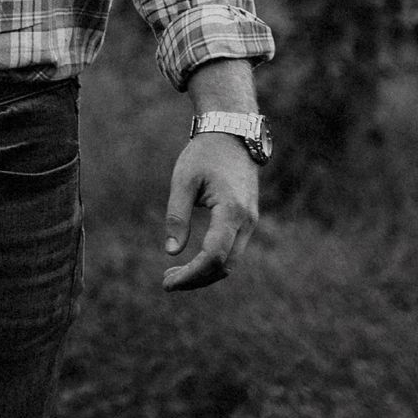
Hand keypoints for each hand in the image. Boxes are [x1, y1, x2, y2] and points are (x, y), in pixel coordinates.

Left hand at [161, 133, 259, 290]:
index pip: (213, 256)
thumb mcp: (183, 180)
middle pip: (224, 266)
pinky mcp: (247, 221)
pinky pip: (232, 251)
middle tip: (166, 282)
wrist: (233, 135)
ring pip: (230, 262)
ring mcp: (250, 222)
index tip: (167, 282)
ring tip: (174, 275)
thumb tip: (171, 251)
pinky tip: (191, 263)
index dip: (191, 274)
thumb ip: (177, 216)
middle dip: (195, 279)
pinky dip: (212, 263)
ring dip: (204, 274)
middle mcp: (247, 221)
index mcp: (231, 210)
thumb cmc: (205, 155)